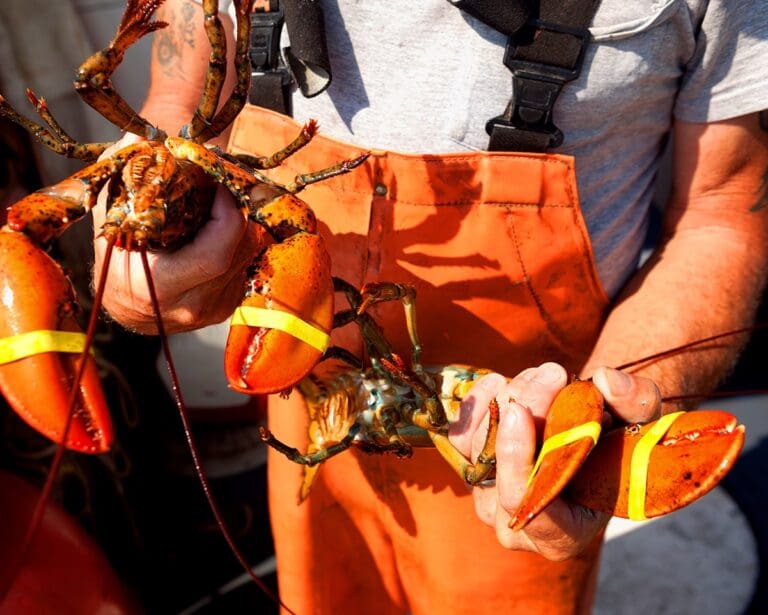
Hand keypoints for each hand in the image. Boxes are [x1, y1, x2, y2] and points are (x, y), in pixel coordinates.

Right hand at [91, 135, 263, 333]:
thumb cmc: (118, 256)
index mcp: (161, 289)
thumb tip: (142, 140)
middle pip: (239, 249)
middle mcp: (194, 305)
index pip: (216, 252)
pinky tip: (222, 225)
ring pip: (249, 255)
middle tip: (222, 182)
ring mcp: (217, 309)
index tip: (219, 181)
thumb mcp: (111, 219)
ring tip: (219, 201)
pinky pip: (249, 263)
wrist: (129, 302)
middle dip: (236, 210)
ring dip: (241, 222)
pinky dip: (242, 238)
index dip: (227, 213)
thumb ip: (125, 181)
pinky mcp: (232, 304)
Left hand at [448, 362, 660, 559]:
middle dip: (525, 409)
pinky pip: (459, 437)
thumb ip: (636, 403)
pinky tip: (500, 381)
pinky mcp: (472, 469)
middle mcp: (516, 525)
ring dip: (508, 399)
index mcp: (561, 535)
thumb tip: (607, 380)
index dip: (518, 459)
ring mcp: (488, 497)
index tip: (522, 411)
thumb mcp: (643, 423)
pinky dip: (478, 404)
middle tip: (553, 374)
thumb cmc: (622, 442)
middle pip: (500, 468)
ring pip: (478, 448)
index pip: (526, 506)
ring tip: (542, 376)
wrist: (593, 437)